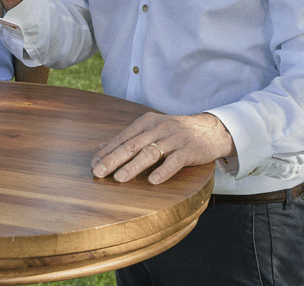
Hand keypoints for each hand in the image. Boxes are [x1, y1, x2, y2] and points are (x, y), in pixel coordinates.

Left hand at [91, 112, 234, 184]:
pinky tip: (152, 181)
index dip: (107, 151)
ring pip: (150, 153)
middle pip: (131, 145)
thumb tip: (103, 146)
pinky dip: (163, 171)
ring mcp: (173, 139)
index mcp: (146, 122)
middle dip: (113, 159)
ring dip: (133, 166)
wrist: (210, 129)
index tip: (93, 163)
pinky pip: (174, 161)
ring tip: (119, 178)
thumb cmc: (175, 131)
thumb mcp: (151, 129)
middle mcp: (157, 128)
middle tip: (98, 172)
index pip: (122, 138)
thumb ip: (129, 137)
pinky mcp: (189, 150)